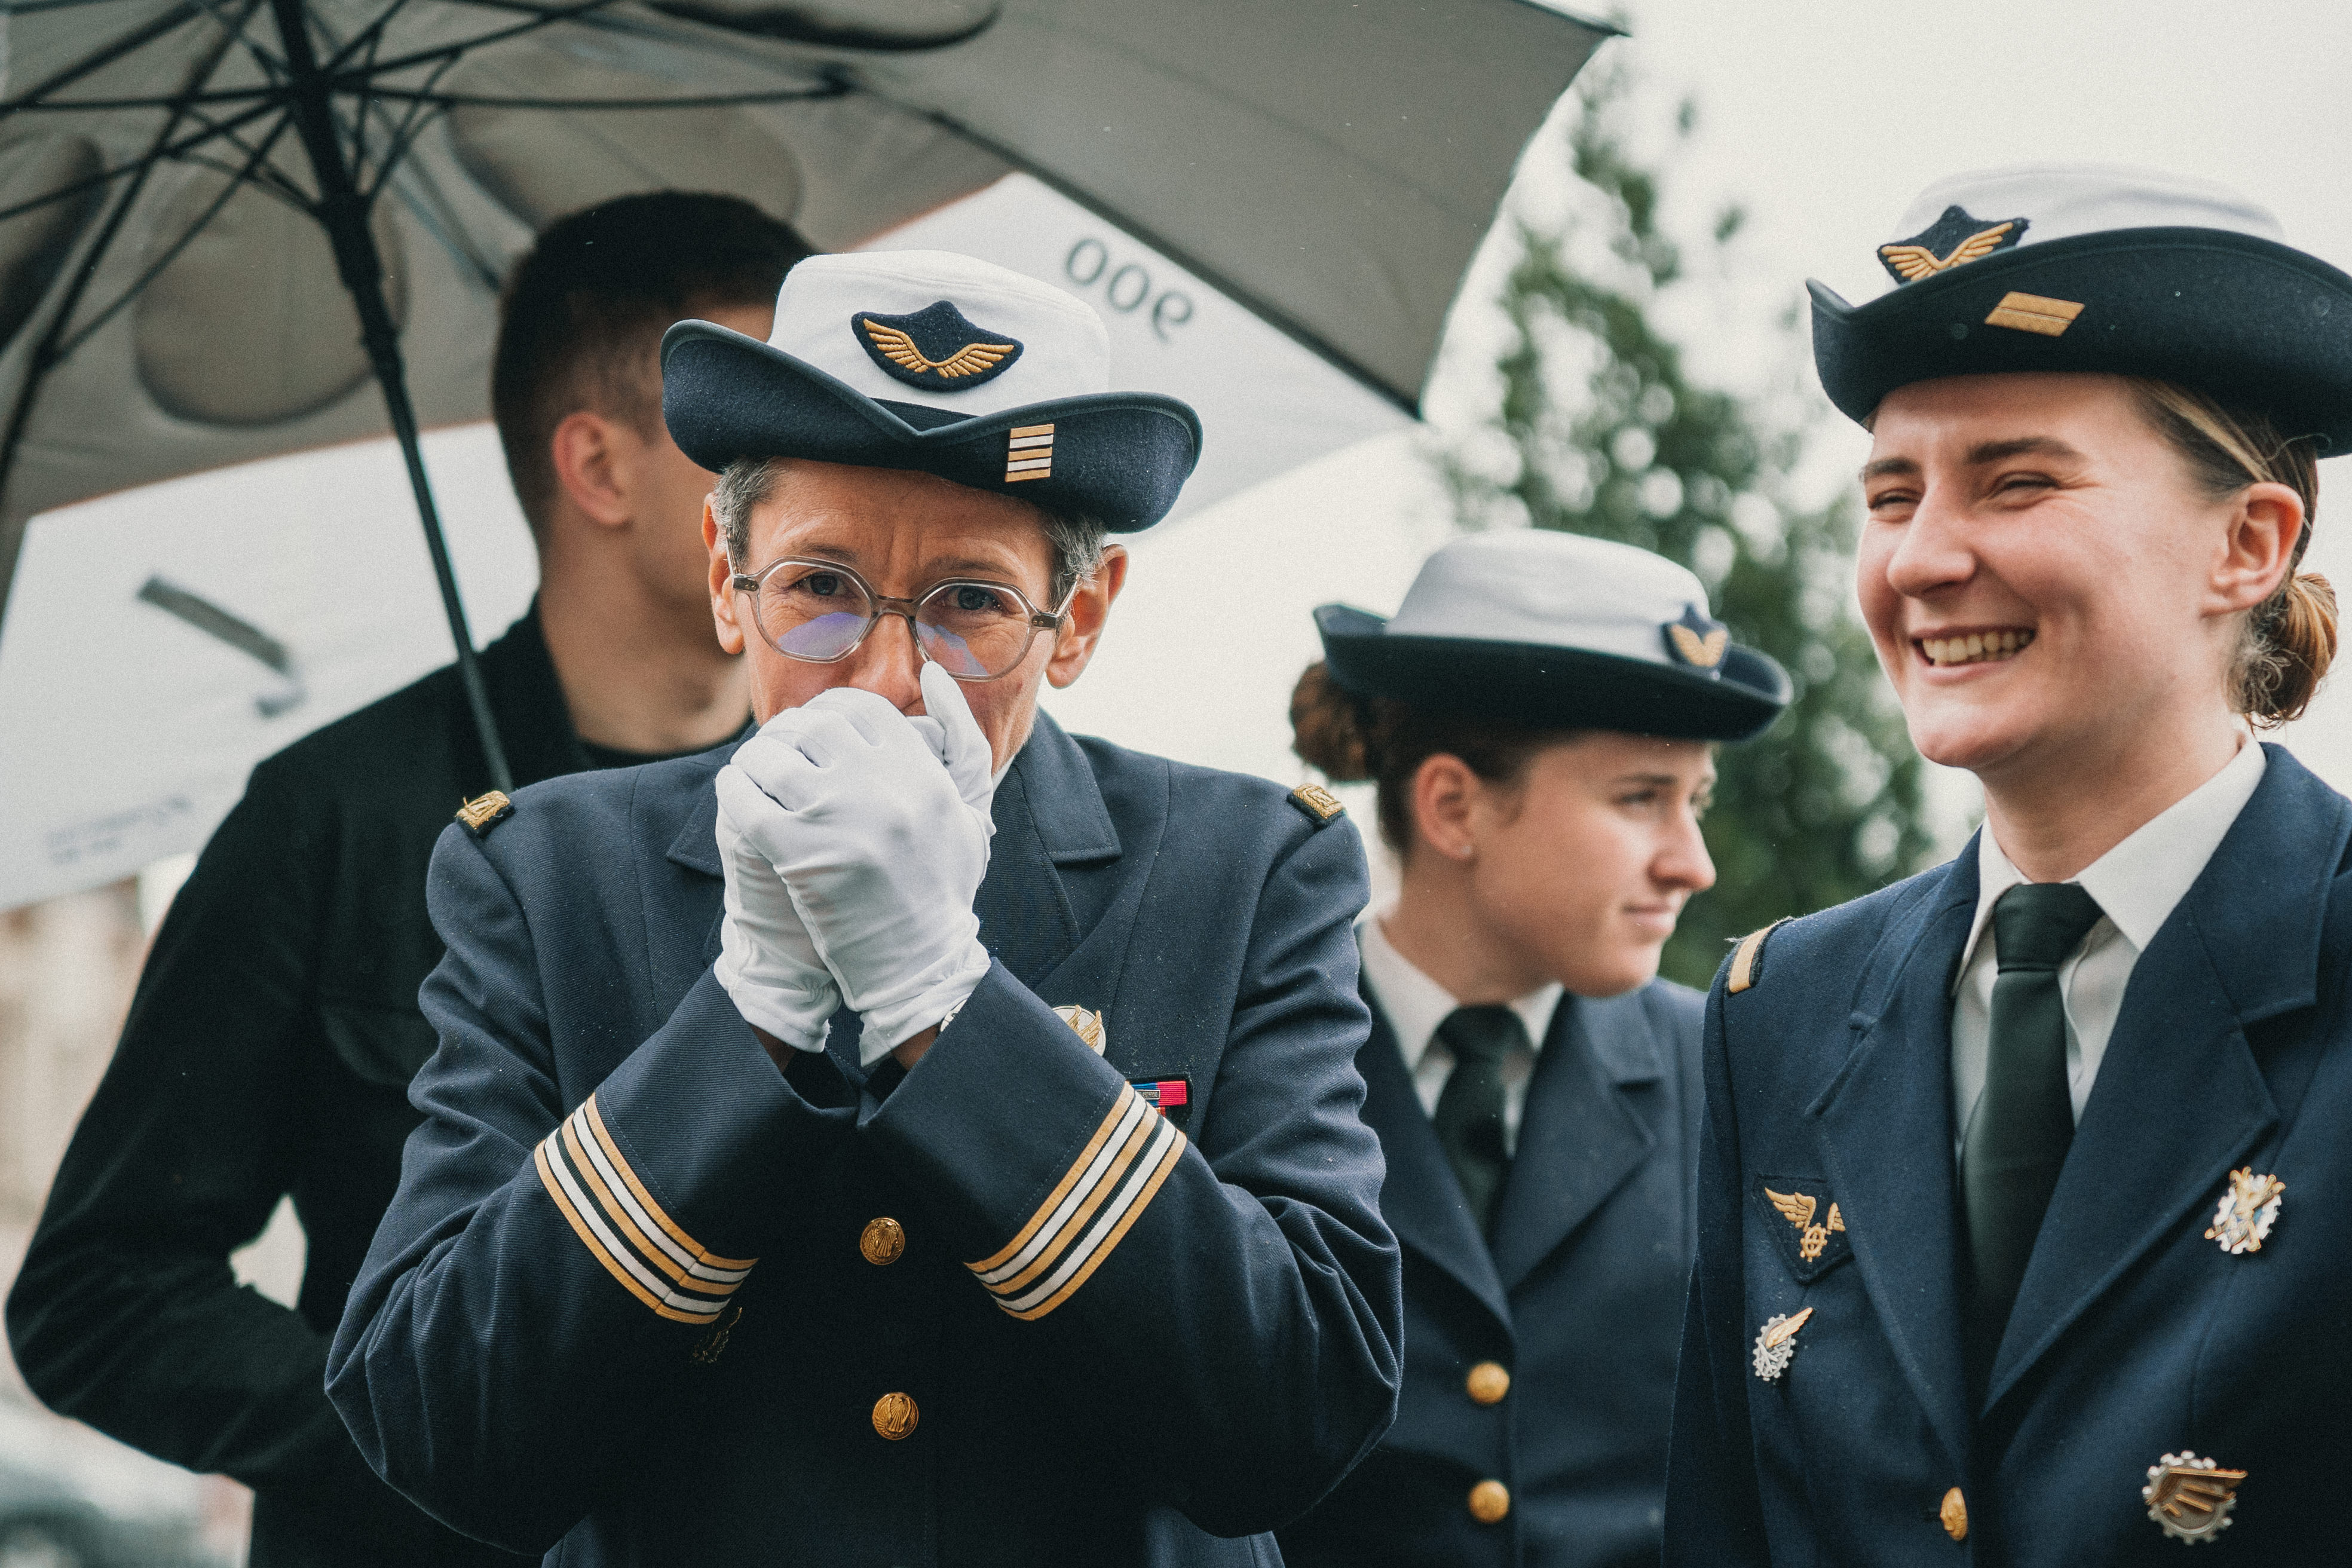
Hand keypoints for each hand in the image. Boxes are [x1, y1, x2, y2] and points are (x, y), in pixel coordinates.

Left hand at [718, 665, 994, 1058]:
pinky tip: (738, 797)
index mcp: (922, 770)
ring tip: (755, 773)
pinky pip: (746, 801)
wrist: (921, 964)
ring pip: (774, 757)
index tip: (819, 734)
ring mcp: (838, 818)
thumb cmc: (945, 888)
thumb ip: (962, 739)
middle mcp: (882, 785)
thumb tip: (935, 673)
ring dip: (757, 759)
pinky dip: (734, 791)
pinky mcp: (799, 854)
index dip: (832, 713)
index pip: (862, 710)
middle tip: (781, 751)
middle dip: (790, 732)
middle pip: (814, 725)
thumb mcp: (970, 810)